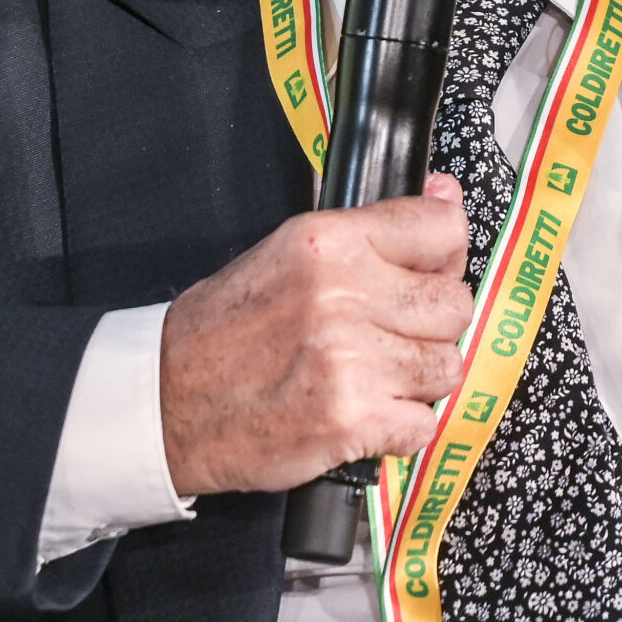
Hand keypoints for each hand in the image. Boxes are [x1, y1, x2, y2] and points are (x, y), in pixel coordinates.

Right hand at [160, 175, 473, 495]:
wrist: (167, 402)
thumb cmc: (224, 330)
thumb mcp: (290, 253)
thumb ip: (373, 229)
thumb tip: (444, 193)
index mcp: (328, 241)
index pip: (442, 228)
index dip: (445, 257)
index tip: (430, 273)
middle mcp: (342, 293)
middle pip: (455, 305)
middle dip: (431, 326)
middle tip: (390, 337)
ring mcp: (350, 359)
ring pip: (446, 366)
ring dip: (418, 380)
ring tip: (373, 376)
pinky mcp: (350, 420)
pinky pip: (424, 424)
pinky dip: (401, 428)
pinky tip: (364, 414)